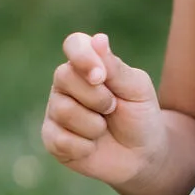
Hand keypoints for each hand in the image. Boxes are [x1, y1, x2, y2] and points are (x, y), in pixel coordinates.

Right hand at [42, 31, 167, 186]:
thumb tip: (98, 39)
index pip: (74, 44)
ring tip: (103, 128)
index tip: (100, 76)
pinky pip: (60, 139)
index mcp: (87, 64)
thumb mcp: (136, 89)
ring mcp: (56, 110)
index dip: (83, 57)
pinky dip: (84, 146)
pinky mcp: (52, 138)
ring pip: (63, 110)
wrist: (142, 155)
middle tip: (112, 108)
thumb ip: (115, 67)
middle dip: (97, 97)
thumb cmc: (140, 116)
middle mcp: (66, 84)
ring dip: (94, 125)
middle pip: (64, 77)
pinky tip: (92, 146)